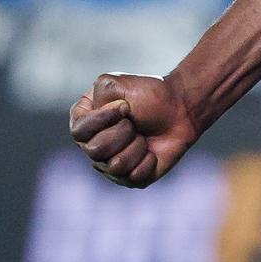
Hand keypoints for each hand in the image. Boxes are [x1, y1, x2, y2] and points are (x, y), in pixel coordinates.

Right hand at [68, 72, 199, 187]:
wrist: (181, 109)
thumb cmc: (149, 95)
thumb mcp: (118, 83)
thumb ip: (99, 94)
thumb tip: (106, 124)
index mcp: (83, 121)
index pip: (79, 131)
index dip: (104, 119)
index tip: (126, 106)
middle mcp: (91, 145)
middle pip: (95, 151)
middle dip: (124, 132)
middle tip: (135, 123)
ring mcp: (108, 164)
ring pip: (116, 165)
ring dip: (137, 146)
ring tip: (144, 136)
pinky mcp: (129, 178)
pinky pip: (134, 177)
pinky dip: (149, 160)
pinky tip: (152, 150)